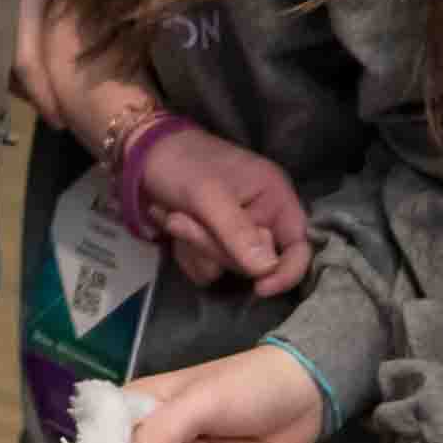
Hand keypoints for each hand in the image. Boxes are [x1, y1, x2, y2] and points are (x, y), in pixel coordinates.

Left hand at [141, 133, 313, 297]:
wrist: (142, 155)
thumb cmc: (181, 163)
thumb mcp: (208, 194)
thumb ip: (237, 231)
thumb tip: (266, 270)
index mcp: (275, 198)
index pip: (299, 246)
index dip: (286, 271)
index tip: (260, 287)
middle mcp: (262, 217)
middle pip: (255, 263)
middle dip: (214, 247)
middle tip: (182, 221)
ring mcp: (236, 233)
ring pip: (226, 268)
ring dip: (195, 248)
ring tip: (174, 217)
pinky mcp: (212, 243)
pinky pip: (207, 268)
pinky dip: (186, 253)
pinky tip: (172, 226)